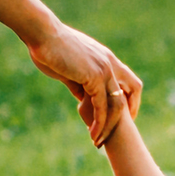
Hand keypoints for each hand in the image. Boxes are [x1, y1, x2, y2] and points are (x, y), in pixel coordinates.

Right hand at [29, 22, 142, 146]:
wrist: (42, 34)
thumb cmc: (49, 48)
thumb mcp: (69, 69)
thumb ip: (79, 83)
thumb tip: (82, 98)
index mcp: (106, 58)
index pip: (129, 81)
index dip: (129, 99)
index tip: (121, 116)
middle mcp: (110, 63)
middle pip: (132, 91)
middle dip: (128, 114)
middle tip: (116, 133)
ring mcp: (104, 69)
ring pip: (117, 104)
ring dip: (110, 125)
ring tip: (99, 141)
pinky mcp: (94, 77)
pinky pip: (102, 106)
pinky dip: (99, 122)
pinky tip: (92, 133)